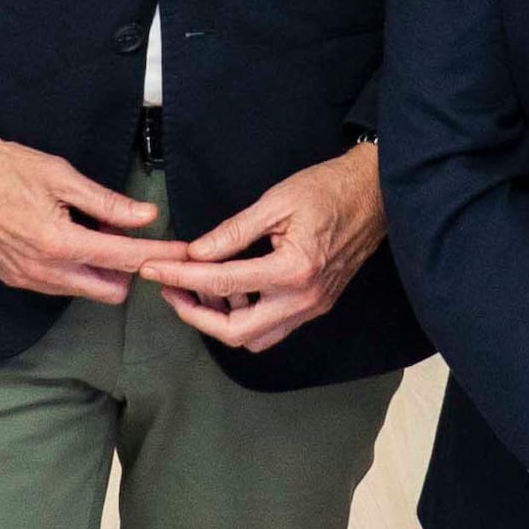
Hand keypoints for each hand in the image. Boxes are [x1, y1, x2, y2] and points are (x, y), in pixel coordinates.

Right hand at [0, 130, 183, 302]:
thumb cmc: (4, 166)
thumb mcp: (61, 175)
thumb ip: (106, 202)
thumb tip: (145, 216)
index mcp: (58, 241)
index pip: (124, 257)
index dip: (159, 255)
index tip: (184, 253)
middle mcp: (43, 270)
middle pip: (110, 289)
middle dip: (130, 270)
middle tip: (135, 239)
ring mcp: (26, 279)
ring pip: (84, 290)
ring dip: (102, 270)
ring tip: (97, 231)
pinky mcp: (13, 278)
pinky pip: (59, 286)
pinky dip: (75, 269)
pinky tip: (71, 239)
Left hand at [132, 144, 385, 352]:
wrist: (374, 194)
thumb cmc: (328, 190)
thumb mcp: (275, 202)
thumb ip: (232, 232)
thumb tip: (195, 252)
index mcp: (293, 270)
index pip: (221, 282)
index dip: (180, 276)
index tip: (154, 269)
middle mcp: (304, 299)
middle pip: (236, 332)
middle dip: (196, 316)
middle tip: (170, 290)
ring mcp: (312, 307)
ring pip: (255, 338)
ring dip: (220, 322)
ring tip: (198, 289)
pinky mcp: (315, 305)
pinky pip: (273, 328)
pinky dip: (245, 317)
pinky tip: (231, 290)